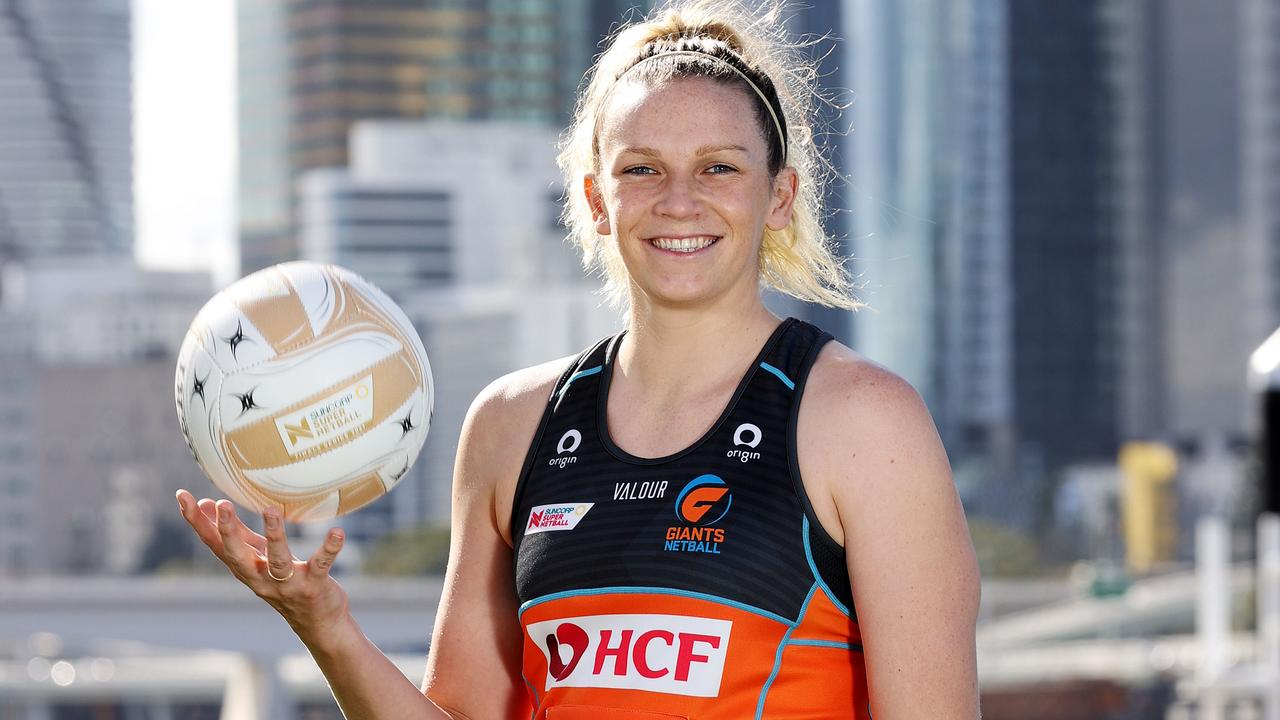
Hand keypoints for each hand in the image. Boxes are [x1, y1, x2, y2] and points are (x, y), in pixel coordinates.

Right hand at [175, 489, 350, 642]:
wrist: (318, 623)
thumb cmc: (285, 582)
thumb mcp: (258, 558)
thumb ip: (237, 533)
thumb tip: (210, 503)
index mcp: (245, 568)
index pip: (214, 544)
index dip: (197, 522)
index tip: (182, 497)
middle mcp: (260, 579)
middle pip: (237, 557)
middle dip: (227, 532)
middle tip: (221, 504)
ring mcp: (287, 585)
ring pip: (277, 561)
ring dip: (273, 536)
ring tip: (270, 510)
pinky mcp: (314, 586)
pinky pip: (321, 565)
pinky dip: (328, 549)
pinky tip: (337, 533)